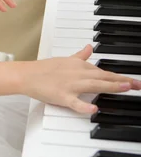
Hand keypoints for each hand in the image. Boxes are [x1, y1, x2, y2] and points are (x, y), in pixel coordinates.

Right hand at [21, 44, 140, 112]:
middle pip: (104, 77)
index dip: (120, 76)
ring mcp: (70, 85)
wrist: (27, 74)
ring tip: (125, 88)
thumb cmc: (45, 68)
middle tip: (137, 85)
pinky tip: (94, 108)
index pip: (104, 71)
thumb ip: (81, 55)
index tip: (134, 81)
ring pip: (94, 84)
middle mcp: (77, 74)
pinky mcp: (61, 96)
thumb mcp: (66, 59)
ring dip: (110, 86)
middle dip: (122, 81)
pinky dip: (84, 106)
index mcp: (79, 66)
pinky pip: (74, 102)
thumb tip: (90, 47)